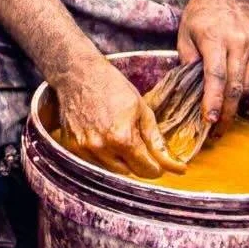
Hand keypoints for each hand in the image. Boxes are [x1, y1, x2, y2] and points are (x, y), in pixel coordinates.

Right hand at [54, 51, 180, 178]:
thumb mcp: (142, 110)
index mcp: (122, 137)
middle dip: (137, 162)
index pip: (147, 170)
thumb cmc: (112, 87)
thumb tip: (177, 167)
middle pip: (129, 172)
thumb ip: (158, 142)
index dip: (156, 166)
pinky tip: (102, 136)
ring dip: (119, 160)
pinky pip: (94, 163)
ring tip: (117, 136)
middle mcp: (101, 147)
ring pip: (111, 170)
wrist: (78, 74)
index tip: (157, 159)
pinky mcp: (71, 146)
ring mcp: (83, 147)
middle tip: (135, 140)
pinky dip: (102, 155)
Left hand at [178, 0, 248, 125]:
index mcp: (214, 38)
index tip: (211, 120)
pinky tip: (238, 82)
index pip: (216, 76)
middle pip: (236, 86)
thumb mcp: (184, 34)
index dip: (214, 100)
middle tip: (219, 128)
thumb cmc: (200, 16)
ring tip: (226, 99)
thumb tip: (192, 89)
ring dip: (238, 98)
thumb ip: (187, 60)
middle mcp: (239, 42)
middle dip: (228, 111)